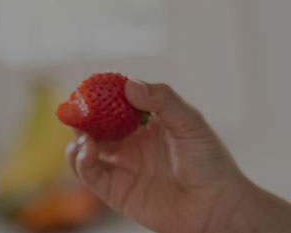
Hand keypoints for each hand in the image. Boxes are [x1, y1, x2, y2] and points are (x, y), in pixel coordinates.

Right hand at [67, 80, 254, 232]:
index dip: (102, 94)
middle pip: (96, 125)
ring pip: (86, 149)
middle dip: (82, 116)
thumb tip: (130, 85)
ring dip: (77, 138)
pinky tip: (87, 149)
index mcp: (147, 123)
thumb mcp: (190, 122)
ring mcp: (122, 167)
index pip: (117, 103)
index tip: (90, 86)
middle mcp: (131, 143)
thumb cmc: (210, 161)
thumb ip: (162, 100)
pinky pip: (90, 174)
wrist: (216, 206)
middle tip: (75, 108)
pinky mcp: (116, 192)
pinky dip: (81, 161)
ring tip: (84, 134)